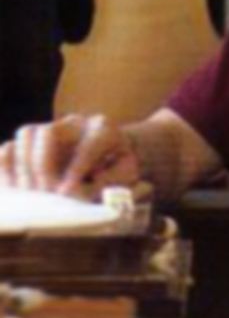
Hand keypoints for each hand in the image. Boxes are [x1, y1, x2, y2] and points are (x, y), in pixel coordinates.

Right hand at [0, 115, 139, 197]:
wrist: (112, 150)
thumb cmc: (118, 163)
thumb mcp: (127, 172)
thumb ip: (110, 181)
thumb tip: (79, 194)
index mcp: (102, 129)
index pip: (87, 144)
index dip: (76, 169)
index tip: (66, 193)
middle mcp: (74, 124)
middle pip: (48, 132)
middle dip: (43, 165)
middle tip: (45, 192)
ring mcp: (52, 129)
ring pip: (27, 134)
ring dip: (23, 165)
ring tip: (29, 190)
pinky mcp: (33, 141)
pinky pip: (11, 145)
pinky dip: (6, 165)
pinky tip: (13, 186)